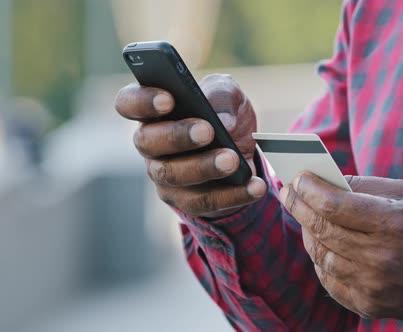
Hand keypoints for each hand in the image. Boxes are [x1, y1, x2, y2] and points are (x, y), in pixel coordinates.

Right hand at [114, 74, 266, 217]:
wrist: (243, 147)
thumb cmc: (224, 113)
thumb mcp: (229, 94)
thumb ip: (222, 95)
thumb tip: (223, 120)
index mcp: (153, 110)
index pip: (128, 103)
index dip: (142, 101)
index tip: (168, 99)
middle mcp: (151, 144)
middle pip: (148, 142)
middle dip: (178, 136)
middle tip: (208, 130)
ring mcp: (164, 175)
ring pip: (174, 175)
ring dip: (205, 167)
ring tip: (233, 160)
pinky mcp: (186, 200)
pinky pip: (205, 201)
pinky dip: (234, 194)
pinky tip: (254, 185)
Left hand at [279, 173, 402, 323]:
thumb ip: (366, 186)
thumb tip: (327, 181)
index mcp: (394, 224)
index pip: (334, 206)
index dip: (309, 190)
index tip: (297, 178)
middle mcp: (381, 257)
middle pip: (323, 230)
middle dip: (299, 206)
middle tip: (288, 192)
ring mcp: (374, 285)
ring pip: (321, 256)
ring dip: (308, 233)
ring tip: (305, 218)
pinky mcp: (370, 304)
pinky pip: (330, 281)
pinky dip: (320, 260)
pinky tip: (321, 245)